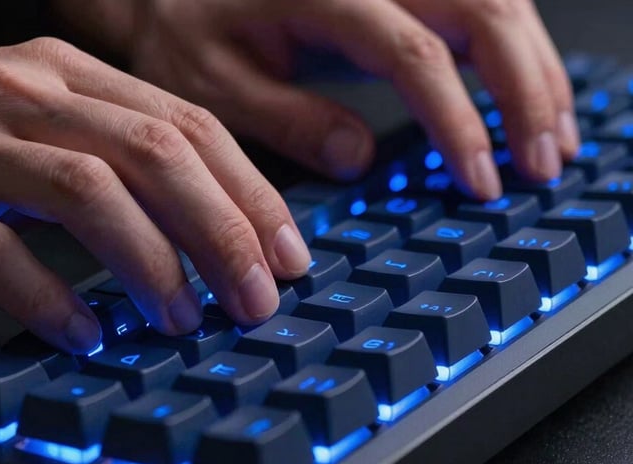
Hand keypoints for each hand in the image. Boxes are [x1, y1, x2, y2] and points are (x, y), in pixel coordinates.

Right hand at [0, 38, 310, 352]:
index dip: (250, 193)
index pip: (187, 124)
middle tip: (255, 299)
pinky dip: (51, 299)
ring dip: (149, 267)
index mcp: (68, 71)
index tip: (287, 253)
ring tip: (180, 320)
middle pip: (154, 155)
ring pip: (88, 195)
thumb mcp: (40, 117)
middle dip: (221, 234)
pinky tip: (85, 335)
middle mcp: (24, 93)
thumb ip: (115, 151)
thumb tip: (206, 220)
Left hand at [75, 0, 578, 199]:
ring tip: (550, 138)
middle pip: (481, 12)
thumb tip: (361, 159)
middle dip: (523, 92)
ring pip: (494, 2)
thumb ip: (290, 121)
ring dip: (533, 69)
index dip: (459, 120)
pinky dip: (512, 52)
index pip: (414, 53)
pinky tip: (523, 93)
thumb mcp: (216, 87)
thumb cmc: (181, 33)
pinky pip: (475, 5)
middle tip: (540, 164)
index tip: (478, 179)